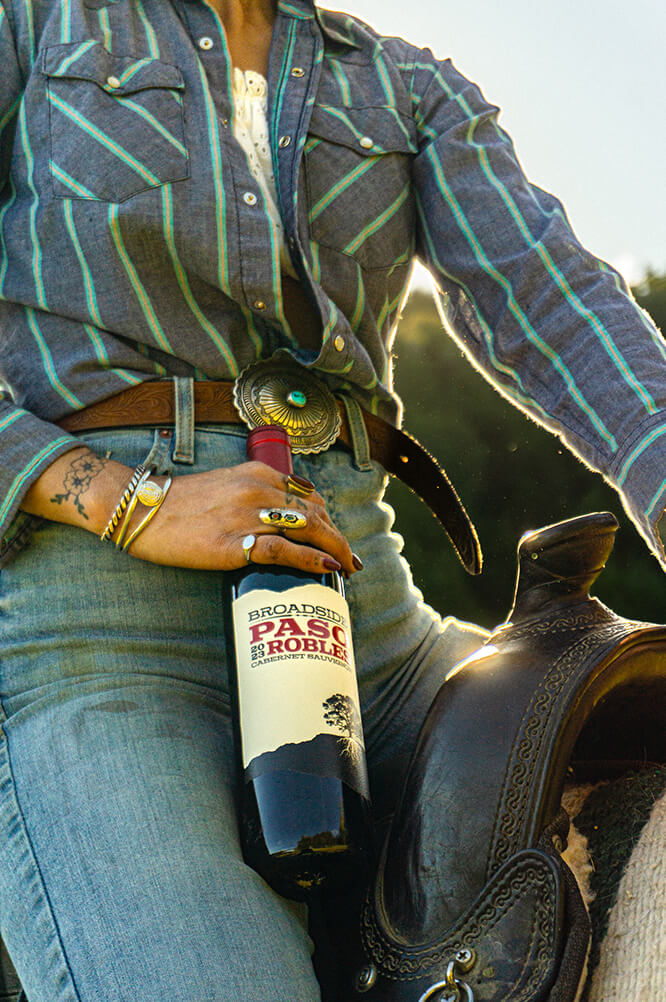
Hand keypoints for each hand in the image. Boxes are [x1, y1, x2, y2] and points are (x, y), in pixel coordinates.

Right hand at [21, 448, 357, 574]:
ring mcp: (249, 516)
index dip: (329, 520)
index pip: (308, 496)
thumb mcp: (224, 485)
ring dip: (333, 550)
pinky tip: (326, 569)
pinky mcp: (236, 543)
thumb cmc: (179, 503)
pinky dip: (310, 560)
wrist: (141, 509)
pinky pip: (284, 551)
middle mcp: (260, 490)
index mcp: (258, 474)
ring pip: (307, 530)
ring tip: (346, 568)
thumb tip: (279, 513)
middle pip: (315, 514)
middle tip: (351, 560)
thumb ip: (254, 493)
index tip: (336, 538)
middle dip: (338, 538)